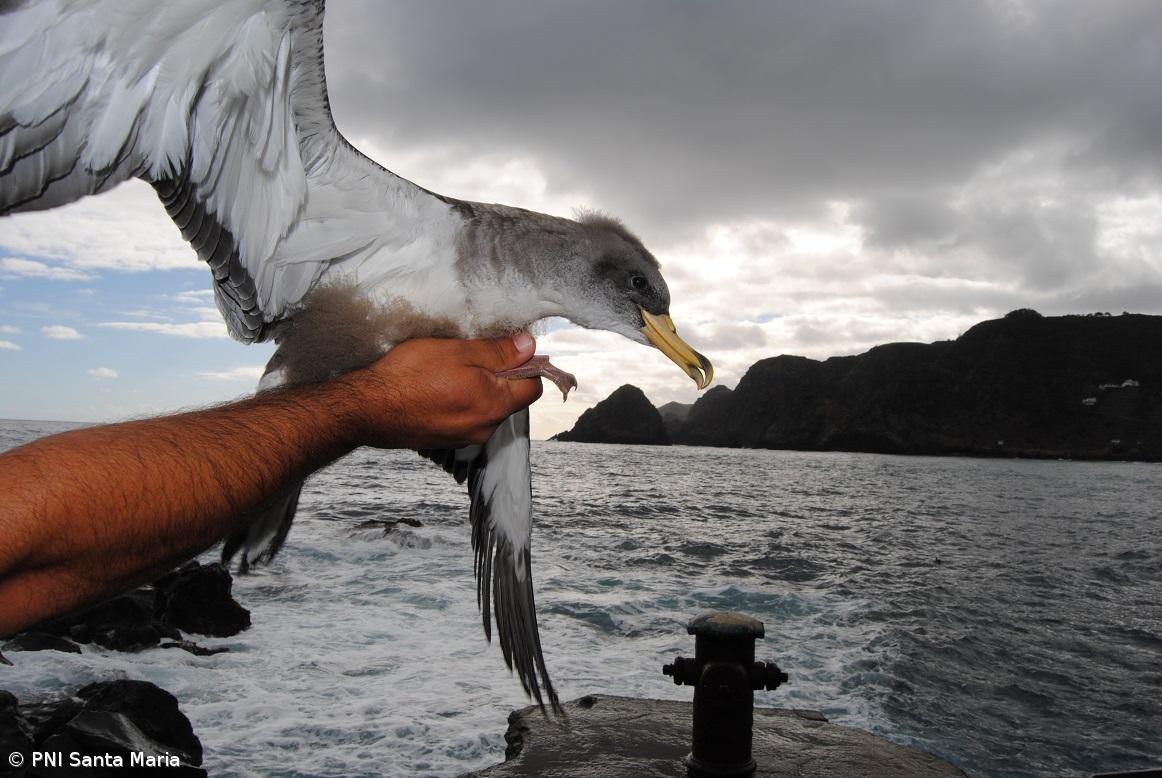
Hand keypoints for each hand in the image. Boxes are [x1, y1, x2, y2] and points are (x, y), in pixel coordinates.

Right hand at [345, 332, 543, 448]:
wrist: (366, 409)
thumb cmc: (409, 376)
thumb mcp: (457, 351)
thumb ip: (498, 351)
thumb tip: (529, 346)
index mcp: (494, 405)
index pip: (532, 387)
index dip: (526, 364)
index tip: (508, 348)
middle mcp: (484, 428)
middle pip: (509, 398)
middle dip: (498, 375)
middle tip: (470, 354)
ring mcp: (463, 438)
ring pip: (485, 407)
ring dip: (476, 388)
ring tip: (448, 370)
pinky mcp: (444, 440)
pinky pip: (464, 417)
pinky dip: (458, 401)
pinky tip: (436, 388)